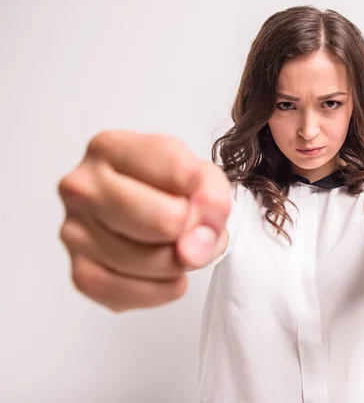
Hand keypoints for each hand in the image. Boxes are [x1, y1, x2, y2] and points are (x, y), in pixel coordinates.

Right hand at [58, 131, 230, 311]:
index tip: (210, 208)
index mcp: (110, 148)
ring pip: (150, 262)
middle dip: (192, 234)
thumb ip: (211, 199)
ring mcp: (74, 231)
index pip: (181, 177)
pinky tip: (162, 275)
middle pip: (165, 222)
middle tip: (190, 230)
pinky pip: (127, 293)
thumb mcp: (201, 175)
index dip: (210, 201)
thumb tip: (194, 250)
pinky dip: (158, 291)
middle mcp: (82, 186)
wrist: (152, 210)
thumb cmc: (168, 188)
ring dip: (178, 265)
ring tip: (175, 248)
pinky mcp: (79, 271)